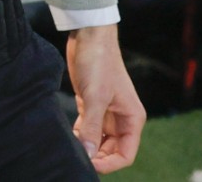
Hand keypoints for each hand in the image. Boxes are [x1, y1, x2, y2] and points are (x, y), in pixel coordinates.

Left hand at [66, 25, 144, 173]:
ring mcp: (106, 112)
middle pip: (112, 150)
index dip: (109, 164)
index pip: (126, 154)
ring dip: (87, 146)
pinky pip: (88, 128)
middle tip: (76, 157)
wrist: (89, 36)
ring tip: (71, 148)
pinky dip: (80, 134)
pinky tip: (69, 136)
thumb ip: (93, 127)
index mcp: (132, 118)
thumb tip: (89, 153)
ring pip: (99, 140)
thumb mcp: (95, 97)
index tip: (89, 164)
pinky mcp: (91, 104)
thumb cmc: (99, 63)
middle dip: (97, 156)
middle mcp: (122, 118)